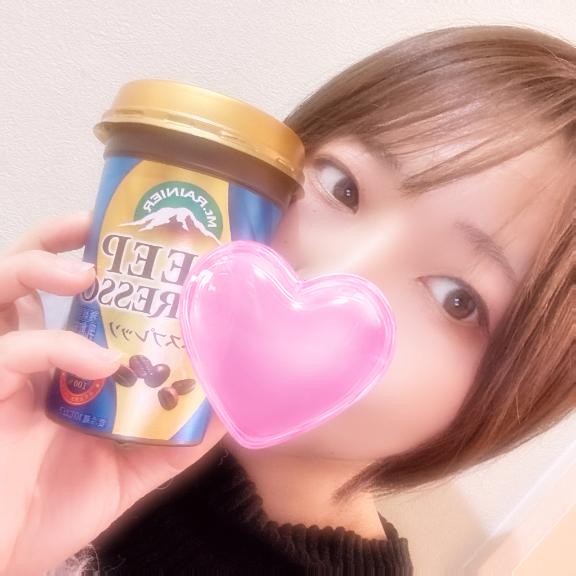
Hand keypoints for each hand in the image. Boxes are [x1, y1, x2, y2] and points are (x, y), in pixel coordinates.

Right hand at [0, 213, 225, 574]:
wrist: (17, 551)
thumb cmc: (66, 501)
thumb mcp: (138, 463)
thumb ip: (179, 434)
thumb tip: (230, 406)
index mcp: (61, 362)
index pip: (69, 296)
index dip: (96, 262)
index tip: (143, 246)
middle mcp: (27, 354)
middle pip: (22, 272)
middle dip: (55, 239)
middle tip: (97, 226)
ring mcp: (3, 368)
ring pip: (0, 287)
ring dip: (43, 265)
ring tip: (88, 271)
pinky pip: (15, 350)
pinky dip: (61, 346)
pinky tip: (101, 362)